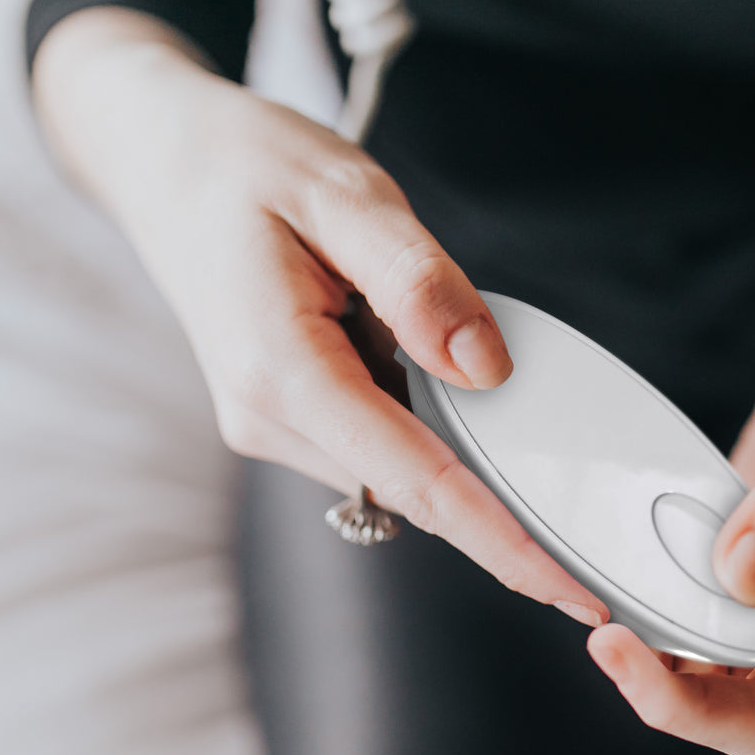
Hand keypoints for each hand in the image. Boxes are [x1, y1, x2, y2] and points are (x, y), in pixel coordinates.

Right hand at [32, 9, 607, 627]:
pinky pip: (381, 444)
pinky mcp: (288, 417)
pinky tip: (451, 382)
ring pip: (401, 475)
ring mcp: (273, 425)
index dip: (503, 541)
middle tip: (592, 570)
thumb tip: (488, 371)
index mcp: (279, 368)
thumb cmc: (248, 167)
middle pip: (416, 493)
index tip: (571, 592)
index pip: (416, 480)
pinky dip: (432, 433)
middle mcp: (269, 418)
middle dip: (505, 524)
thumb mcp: (344, 195)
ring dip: (465, 461)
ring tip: (513, 416)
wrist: (162, 163)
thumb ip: (419, 282)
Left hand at [587, 201, 754, 754]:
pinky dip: (663, 602)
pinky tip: (623, 563)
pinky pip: (708, 612)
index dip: (694, 709)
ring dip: (658, 656)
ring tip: (598, 597)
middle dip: (664, 692)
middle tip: (597, 628)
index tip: (617, 644)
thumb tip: (738, 583)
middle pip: (742, 714)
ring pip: (720, 675)